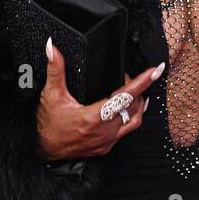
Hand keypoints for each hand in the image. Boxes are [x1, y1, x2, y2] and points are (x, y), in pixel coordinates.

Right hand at [36, 41, 164, 161]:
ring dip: (138, 105)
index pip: (125, 95)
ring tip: (137, 92)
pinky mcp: (106, 146)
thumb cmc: (47, 125)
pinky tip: (128, 111)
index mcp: (93, 117)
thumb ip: (55, 70)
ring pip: (135, 120)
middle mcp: (104, 131)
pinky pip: (126, 131)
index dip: (142, 81)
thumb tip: (53, 49)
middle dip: (138, 90)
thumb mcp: (51, 95)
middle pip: (134, 107)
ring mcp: (107, 140)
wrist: (43, 150)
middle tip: (131, 77)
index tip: (155, 71)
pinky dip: (130, 118)